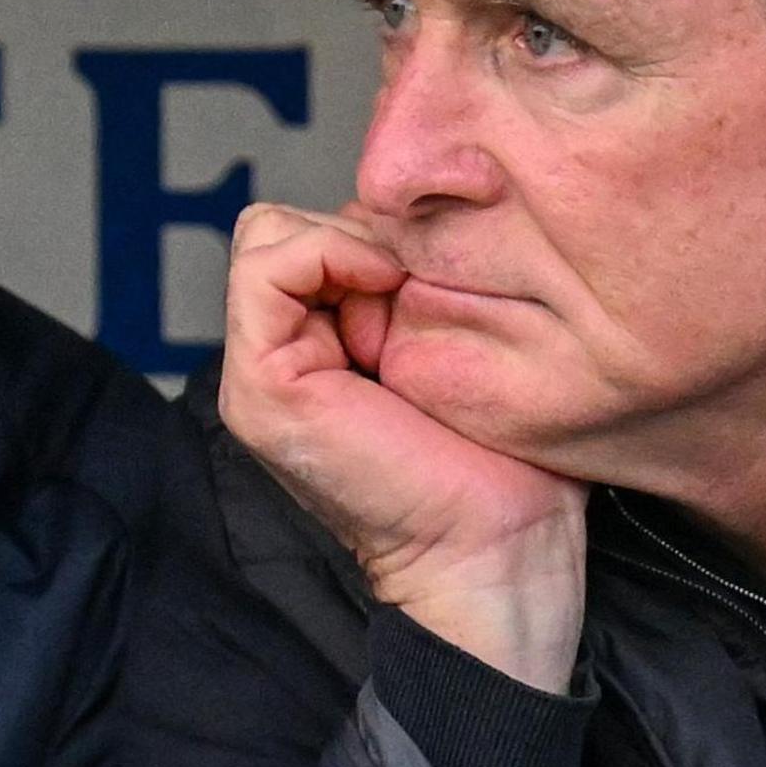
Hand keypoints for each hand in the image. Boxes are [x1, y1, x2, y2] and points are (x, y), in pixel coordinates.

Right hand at [222, 203, 587, 691]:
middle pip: (284, 224)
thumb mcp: (461, 347)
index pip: (313, 228)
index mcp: (322, 349)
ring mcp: (261, 374)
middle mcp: (281, 357)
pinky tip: (388, 290)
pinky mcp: (262, 386)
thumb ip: (420, 287)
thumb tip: (413, 215)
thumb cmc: (505, 465)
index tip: (439, 273)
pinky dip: (330, 253)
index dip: (376, 229)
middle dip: (361, 234)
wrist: (496, 552)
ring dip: (348, 245)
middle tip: (422, 291)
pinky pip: (266, 264)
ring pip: (266, 233)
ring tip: (405, 302)